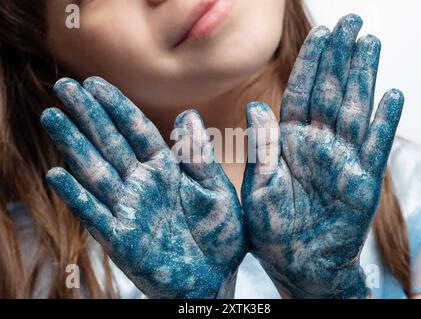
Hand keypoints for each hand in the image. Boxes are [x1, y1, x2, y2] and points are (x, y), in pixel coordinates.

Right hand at [42, 77, 244, 297]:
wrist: (214, 278)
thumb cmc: (218, 234)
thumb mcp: (215, 190)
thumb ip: (198, 157)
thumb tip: (188, 114)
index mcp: (166, 169)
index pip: (137, 131)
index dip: (117, 106)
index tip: (96, 82)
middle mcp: (142, 184)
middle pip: (111, 144)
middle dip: (87, 115)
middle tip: (63, 86)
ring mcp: (128, 209)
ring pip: (96, 171)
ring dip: (73, 145)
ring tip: (52, 116)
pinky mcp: (120, 238)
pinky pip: (95, 214)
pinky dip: (77, 196)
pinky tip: (58, 174)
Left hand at [242, 14, 403, 297]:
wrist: (299, 265)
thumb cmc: (274, 232)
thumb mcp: (259, 189)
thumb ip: (261, 149)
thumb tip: (257, 107)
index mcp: (289, 143)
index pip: (301, 93)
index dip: (311, 64)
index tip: (322, 35)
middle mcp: (317, 145)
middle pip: (331, 92)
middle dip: (340, 57)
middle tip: (352, 22)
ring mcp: (342, 160)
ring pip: (356, 109)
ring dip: (364, 77)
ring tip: (370, 44)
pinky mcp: (363, 181)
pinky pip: (376, 146)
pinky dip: (386, 122)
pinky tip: (392, 95)